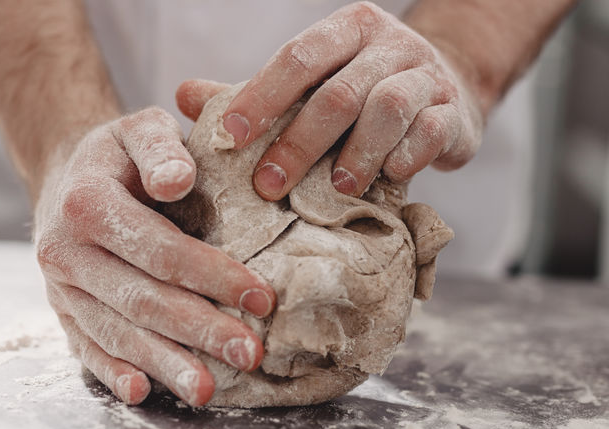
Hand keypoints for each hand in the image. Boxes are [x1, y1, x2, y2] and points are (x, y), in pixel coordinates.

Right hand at [34, 108, 276, 406]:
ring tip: (206, 391)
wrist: (62, 178)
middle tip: (248, 354)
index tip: (261, 296)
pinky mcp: (62, 312)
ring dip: (163, 363)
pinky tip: (142, 393)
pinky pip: (86, 347)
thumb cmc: (117, 155)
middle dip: (198, 329)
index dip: (211, 274)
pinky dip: (112, 372)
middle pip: (140, 298)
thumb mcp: (137, 129)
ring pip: (115, 332)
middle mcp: (65, 251)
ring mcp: (60, 288)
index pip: (158, 248)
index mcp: (87, 203)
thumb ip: (159, 146)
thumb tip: (177, 180)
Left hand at [210, 1, 483, 198]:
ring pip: (389, 109)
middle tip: (269, 186)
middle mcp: (387, 45)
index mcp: (345, 31)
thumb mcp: (311, 84)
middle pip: (339, 93)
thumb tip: (183, 96)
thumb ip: (253, 93)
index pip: (296, 59)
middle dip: (299, 143)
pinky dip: (405, 157)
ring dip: (357, 154)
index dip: (259, 98)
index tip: (227, 140)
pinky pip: (430, 133)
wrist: (446, 89)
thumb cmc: (360, 93)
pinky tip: (386, 178)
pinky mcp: (454, 112)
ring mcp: (426, 75)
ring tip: (335, 189)